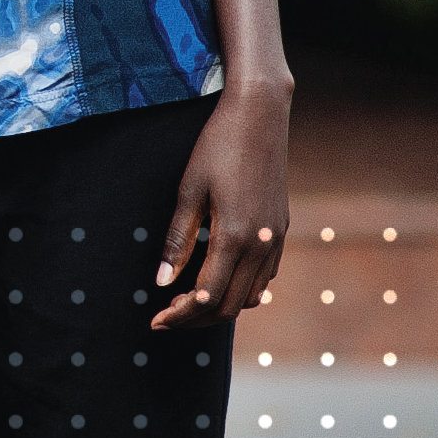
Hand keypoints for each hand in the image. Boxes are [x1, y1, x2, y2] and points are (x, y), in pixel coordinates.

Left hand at [152, 79, 292, 327]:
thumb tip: (161, 283)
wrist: (260, 116)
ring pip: (250, 297)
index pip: (205, 298)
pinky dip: (240, 289)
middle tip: (166, 317)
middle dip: (195, 319)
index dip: (179, 316)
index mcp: (235, 238)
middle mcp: (261, 246)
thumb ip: (177, 240)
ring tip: (186, 301)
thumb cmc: (217, 147)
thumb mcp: (188, 190)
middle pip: (229, 306)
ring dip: (218, 306)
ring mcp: (276, 240)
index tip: (156, 320)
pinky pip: (263, 278)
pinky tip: (218, 278)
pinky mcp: (281, 231)